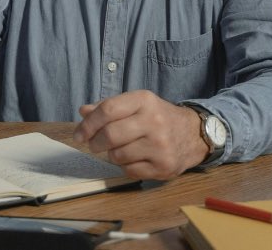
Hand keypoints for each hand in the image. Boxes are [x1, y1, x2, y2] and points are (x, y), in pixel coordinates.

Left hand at [73, 90, 207, 179]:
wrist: (192, 134)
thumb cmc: (158, 117)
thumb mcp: (137, 104)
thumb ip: (109, 107)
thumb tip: (83, 111)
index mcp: (144, 101)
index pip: (107, 110)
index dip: (88, 124)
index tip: (79, 134)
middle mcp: (154, 121)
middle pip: (110, 135)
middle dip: (95, 142)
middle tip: (94, 145)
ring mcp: (160, 146)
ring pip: (117, 156)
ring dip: (112, 155)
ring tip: (121, 149)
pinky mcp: (163, 166)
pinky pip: (129, 171)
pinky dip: (126, 166)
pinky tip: (135, 158)